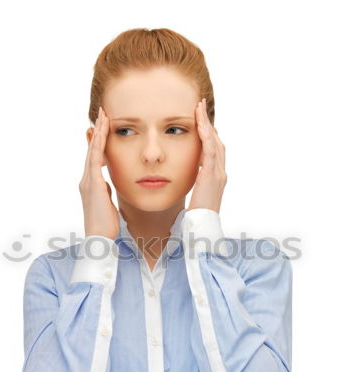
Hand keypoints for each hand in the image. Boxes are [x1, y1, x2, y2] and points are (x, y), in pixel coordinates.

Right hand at [79, 106, 119, 239]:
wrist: (98, 237)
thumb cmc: (105, 224)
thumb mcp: (106, 203)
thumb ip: (104, 191)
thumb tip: (106, 183)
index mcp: (90, 184)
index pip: (94, 157)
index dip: (97, 141)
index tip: (102, 127)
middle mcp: (86, 180)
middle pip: (91, 150)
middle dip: (97, 131)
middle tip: (102, 113)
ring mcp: (88, 182)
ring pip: (92, 151)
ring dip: (98, 133)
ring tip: (103, 117)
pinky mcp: (94, 185)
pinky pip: (95, 160)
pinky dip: (98, 145)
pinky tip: (102, 133)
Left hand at [187, 98, 226, 213]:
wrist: (204, 228)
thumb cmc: (197, 217)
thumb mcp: (196, 197)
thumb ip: (194, 186)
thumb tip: (186, 178)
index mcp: (216, 178)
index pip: (214, 150)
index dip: (208, 133)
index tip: (200, 121)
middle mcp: (220, 173)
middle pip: (217, 141)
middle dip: (209, 124)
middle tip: (200, 107)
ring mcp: (218, 174)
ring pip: (214, 142)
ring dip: (207, 124)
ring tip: (199, 108)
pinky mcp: (211, 176)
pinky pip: (210, 150)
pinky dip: (206, 135)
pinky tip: (200, 124)